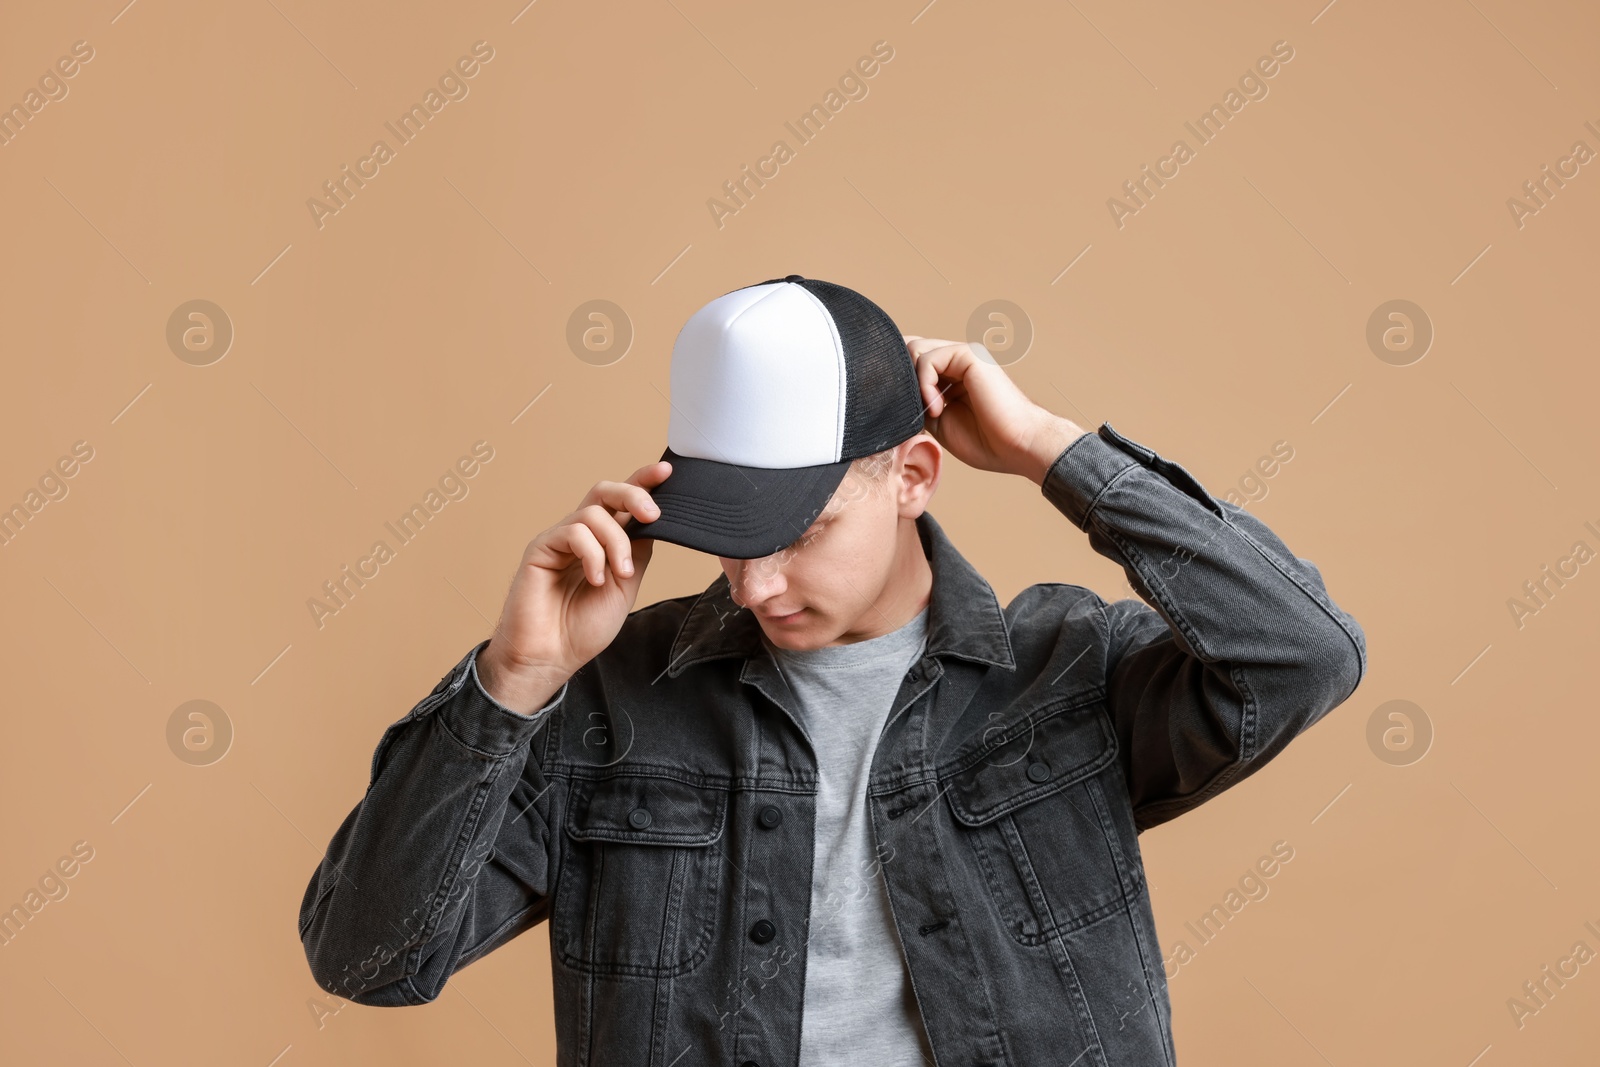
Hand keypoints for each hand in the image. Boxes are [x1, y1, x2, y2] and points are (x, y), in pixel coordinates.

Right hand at [476, 460, 670, 712]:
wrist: (552, 657)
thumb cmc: (583, 627)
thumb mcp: (625, 586)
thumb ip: (636, 551)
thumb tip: (653, 521)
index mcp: (604, 542)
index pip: (622, 503)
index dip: (644, 482)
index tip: (667, 472)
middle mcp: (581, 536)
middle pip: (605, 492)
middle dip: (633, 495)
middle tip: (652, 515)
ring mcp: (560, 540)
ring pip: (594, 513)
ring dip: (616, 543)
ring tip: (618, 574)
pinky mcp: (541, 548)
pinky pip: (574, 532)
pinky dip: (593, 555)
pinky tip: (594, 579)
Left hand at [903, 336, 1087, 484]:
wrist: (1018, 446)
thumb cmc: (986, 442)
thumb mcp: (937, 422)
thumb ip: (918, 401)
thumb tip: (891, 392)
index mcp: (950, 375)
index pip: (910, 361)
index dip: (896, 379)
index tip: (897, 409)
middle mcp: (956, 361)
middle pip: (907, 350)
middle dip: (899, 379)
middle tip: (911, 410)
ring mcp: (963, 355)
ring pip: (914, 350)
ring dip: (912, 384)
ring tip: (930, 411)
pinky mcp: (969, 355)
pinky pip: (928, 359)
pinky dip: (924, 384)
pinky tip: (938, 407)